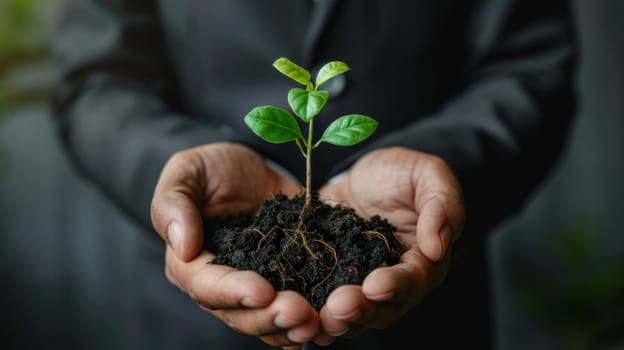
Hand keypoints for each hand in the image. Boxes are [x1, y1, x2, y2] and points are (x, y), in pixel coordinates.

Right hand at [151, 142, 319, 348]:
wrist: (252, 166)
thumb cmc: (212, 168)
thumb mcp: (187, 171)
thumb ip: (173, 203)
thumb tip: (181, 247)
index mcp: (190, 262)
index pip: (206, 286)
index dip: (234, 292)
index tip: (263, 292)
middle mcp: (221, 284)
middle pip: (239, 313)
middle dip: (269, 317)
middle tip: (299, 313)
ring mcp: (255, 286)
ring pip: (268, 320)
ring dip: (291, 327)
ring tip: (316, 322)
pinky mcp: (286, 281)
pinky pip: (294, 309)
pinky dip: (311, 319)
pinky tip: (329, 321)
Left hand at [316, 147, 464, 341]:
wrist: (367, 173)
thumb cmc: (405, 173)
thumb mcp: (429, 176)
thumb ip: (441, 206)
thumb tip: (438, 247)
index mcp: (423, 260)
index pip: (414, 280)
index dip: (395, 286)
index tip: (374, 286)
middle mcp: (394, 281)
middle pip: (382, 307)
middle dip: (360, 310)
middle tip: (338, 307)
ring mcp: (360, 282)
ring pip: (353, 312)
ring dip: (336, 319)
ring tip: (319, 318)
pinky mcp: (332, 276)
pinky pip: (322, 298)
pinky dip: (311, 310)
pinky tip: (295, 314)